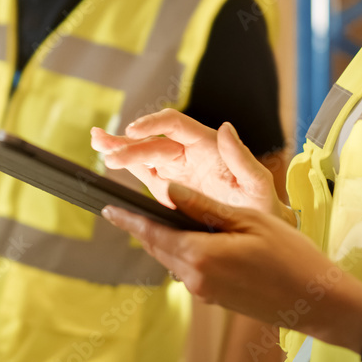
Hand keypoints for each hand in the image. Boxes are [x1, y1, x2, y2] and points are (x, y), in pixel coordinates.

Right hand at [91, 109, 289, 222]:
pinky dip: (125, 165)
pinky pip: (143, 172)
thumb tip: (226, 128)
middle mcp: (188, 153)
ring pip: (143, 153)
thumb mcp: (257, 184)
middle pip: (152, 140)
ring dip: (120, 148)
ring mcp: (176, 169)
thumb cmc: (263, 208)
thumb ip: (241, 158)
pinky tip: (107, 157)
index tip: (134, 131)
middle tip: (108, 151)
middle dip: (128, 144)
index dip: (152, 124)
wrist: (259, 236)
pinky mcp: (167, 187)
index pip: (174, 125)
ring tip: (98, 143)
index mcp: (207, 145)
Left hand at [102, 184, 361, 359]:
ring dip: (167, 240)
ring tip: (167, 217)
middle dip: (144, 228)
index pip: (151, 234)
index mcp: (200, 255)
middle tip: (131, 207)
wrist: (318, 301)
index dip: (128, 221)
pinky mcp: (214, 298)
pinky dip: (185, 252)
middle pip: (158, 248)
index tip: (108, 208)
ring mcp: (204, 292)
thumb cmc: (290, 256)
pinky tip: (198, 238)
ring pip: (172, 259)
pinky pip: (189, 271)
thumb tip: (169, 191)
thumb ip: (203, 207)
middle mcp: (195, 278)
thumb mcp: (247, 219)